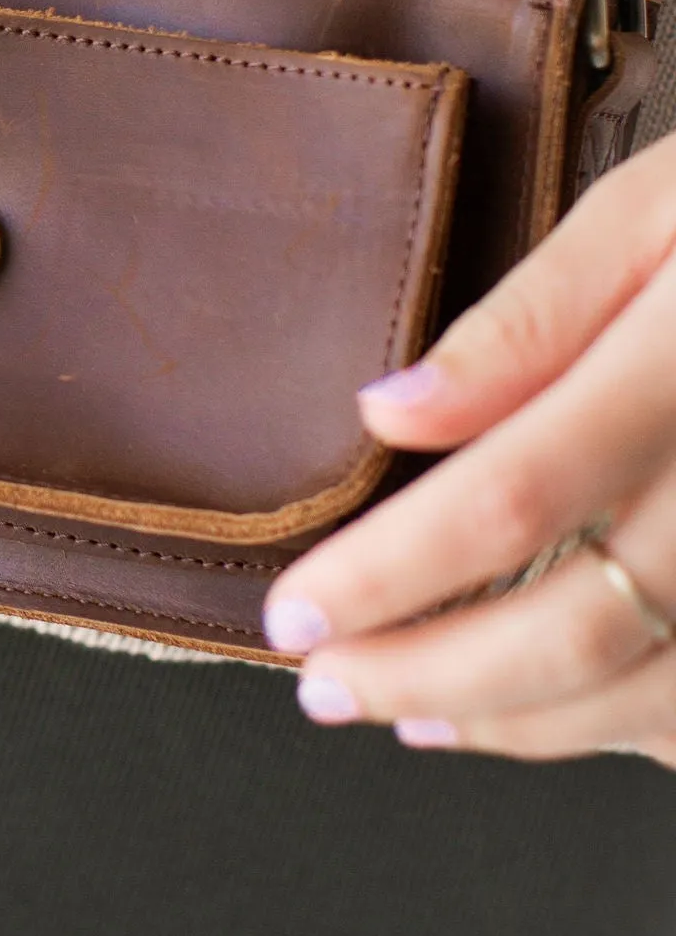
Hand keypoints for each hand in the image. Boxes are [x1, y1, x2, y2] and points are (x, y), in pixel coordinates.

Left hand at [263, 126, 675, 766]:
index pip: (518, 495)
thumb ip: (532, 317)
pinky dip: (621, 727)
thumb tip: (391, 414)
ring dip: (515, 724)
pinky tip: (541, 714)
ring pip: (652, 698)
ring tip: (411, 711)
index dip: (393, 573)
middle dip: (429, 676)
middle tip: (325, 688)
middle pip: (578, 629)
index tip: (297, 610)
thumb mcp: (664, 208)